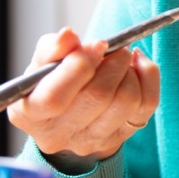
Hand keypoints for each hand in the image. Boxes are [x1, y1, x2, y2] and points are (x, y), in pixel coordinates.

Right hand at [8, 28, 159, 168]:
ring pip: (126, 100)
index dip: (79, 67)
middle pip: (98, 97)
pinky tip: (136, 65)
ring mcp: (92, 140)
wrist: (69, 114)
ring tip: (120, 57)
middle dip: (112, 64)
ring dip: (128, 70)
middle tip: (112, 47)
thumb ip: (52, 48)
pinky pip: (148, 103)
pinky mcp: (120, 137)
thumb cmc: (52, 83)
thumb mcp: (42, 64)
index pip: (55, 97)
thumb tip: (68, 36)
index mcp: (31, 114)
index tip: (96, 45)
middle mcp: (59, 135)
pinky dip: (147, 76)